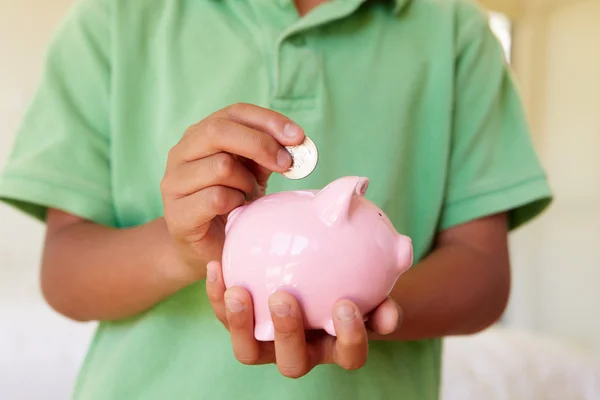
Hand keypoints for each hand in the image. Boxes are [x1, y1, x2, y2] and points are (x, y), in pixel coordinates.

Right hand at [160, 103, 304, 274]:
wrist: (205, 248)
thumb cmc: (231, 204)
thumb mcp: (252, 172)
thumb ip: (267, 154)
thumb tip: (296, 143)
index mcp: (200, 135)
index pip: (235, 112)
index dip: (268, 120)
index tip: (298, 137)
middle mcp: (181, 153)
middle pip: (219, 131)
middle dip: (260, 145)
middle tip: (286, 164)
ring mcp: (174, 182)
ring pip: (220, 166)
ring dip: (246, 182)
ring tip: (248, 196)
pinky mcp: (177, 212)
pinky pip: (216, 198)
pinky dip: (235, 203)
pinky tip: (236, 212)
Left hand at [206, 261, 402, 377]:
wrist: (313, 273)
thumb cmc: (346, 273)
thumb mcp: (366, 266)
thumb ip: (384, 259)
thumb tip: (404, 247)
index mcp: (336, 342)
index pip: (350, 354)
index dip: (350, 338)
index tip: (347, 305)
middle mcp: (302, 349)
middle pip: (294, 362)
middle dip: (289, 333)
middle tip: (284, 297)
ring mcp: (268, 341)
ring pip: (251, 350)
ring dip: (242, 324)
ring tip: (237, 291)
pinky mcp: (241, 324)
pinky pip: (224, 317)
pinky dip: (217, 295)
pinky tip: (216, 265)